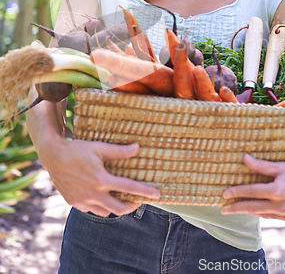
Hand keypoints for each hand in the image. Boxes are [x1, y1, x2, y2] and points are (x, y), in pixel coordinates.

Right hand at [40, 138, 160, 216]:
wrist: (53, 156)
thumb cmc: (77, 149)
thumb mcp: (99, 147)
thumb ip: (120, 151)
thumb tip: (138, 147)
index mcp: (102, 180)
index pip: (129, 188)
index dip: (145, 192)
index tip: (157, 194)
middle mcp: (94, 194)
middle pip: (120, 208)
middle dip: (132, 206)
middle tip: (138, 200)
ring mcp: (83, 201)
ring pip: (105, 212)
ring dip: (115, 207)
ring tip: (120, 198)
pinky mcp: (74, 202)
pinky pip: (91, 210)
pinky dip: (100, 206)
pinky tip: (102, 197)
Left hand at [221, 154, 284, 223]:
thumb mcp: (282, 166)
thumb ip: (262, 165)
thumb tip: (244, 158)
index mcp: (277, 191)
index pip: (251, 192)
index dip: (236, 193)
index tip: (224, 194)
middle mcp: (280, 206)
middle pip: (252, 207)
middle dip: (236, 208)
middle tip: (223, 210)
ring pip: (262, 214)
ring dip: (249, 211)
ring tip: (237, 209)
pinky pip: (273, 217)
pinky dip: (263, 213)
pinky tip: (257, 210)